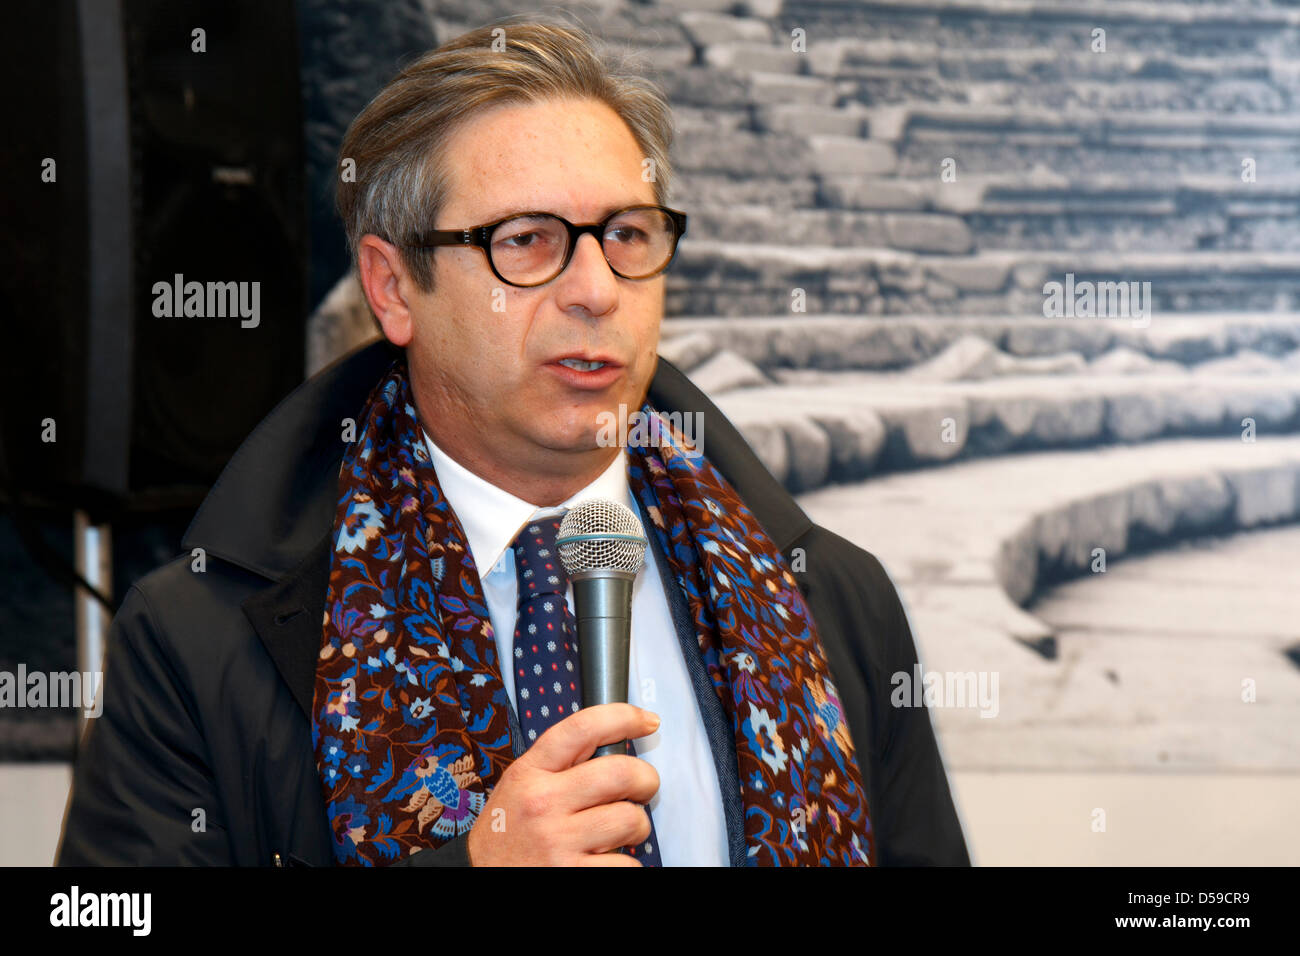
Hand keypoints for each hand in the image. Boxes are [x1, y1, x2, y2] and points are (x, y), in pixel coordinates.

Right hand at [466, 703, 660, 865]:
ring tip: (621, 832)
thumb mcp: (520, 785)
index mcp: (531, 772)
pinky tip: (608, 860)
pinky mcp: (571, 875)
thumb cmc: (506, 833)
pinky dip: (627, 864)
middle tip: (643, 788)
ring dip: (637, 826)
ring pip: (630, 820)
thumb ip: (559, 765)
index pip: (583, 728)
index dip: (624, 717)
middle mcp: (543, 804)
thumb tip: (615, 748)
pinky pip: (627, 865)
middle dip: (646, 780)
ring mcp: (558, 842)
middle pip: (620, 773)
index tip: (646, 720)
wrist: (476, 876)